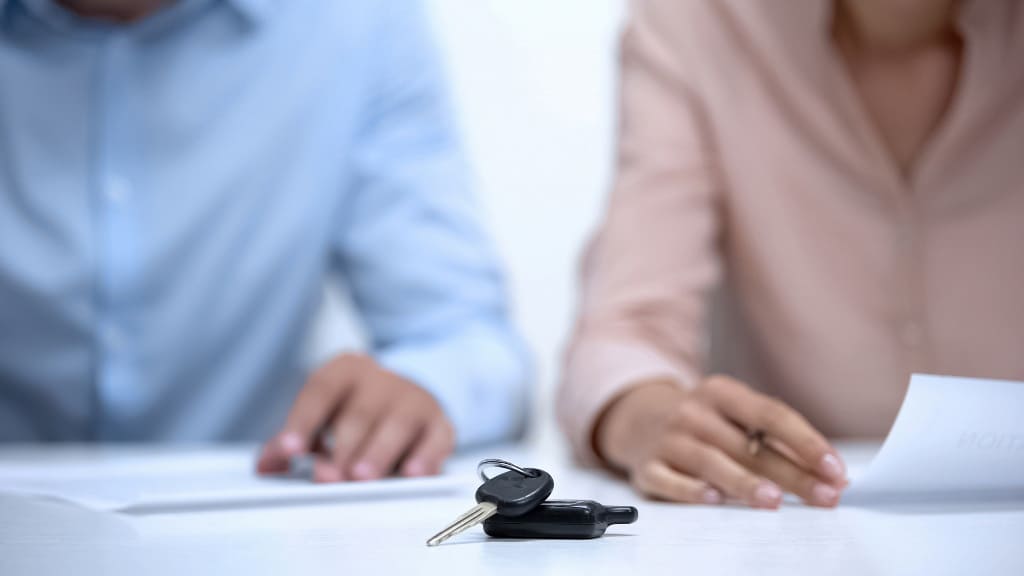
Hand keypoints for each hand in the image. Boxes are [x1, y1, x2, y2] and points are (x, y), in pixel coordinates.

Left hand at [257, 353, 454, 481]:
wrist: (406, 397)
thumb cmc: (355, 411)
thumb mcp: (322, 415)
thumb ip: (293, 439)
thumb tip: (267, 465)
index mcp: (346, 370)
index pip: (321, 391)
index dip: (303, 421)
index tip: (290, 450)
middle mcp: (382, 380)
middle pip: (359, 413)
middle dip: (343, 448)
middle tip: (327, 476)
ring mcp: (415, 400)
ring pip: (397, 423)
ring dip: (378, 452)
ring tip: (362, 477)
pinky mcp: (440, 423)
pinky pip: (436, 439)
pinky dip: (425, 456)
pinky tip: (411, 473)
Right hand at [595, 375, 847, 508]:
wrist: (639, 419)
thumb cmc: (704, 422)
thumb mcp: (731, 413)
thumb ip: (770, 437)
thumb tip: (824, 474)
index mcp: (720, 392)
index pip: (770, 414)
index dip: (806, 442)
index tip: (834, 469)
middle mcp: (693, 412)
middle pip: (747, 446)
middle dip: (791, 474)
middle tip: (824, 497)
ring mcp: (668, 439)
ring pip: (711, 463)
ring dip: (745, 483)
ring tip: (775, 501)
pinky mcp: (647, 467)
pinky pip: (669, 481)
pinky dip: (691, 490)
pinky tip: (714, 500)